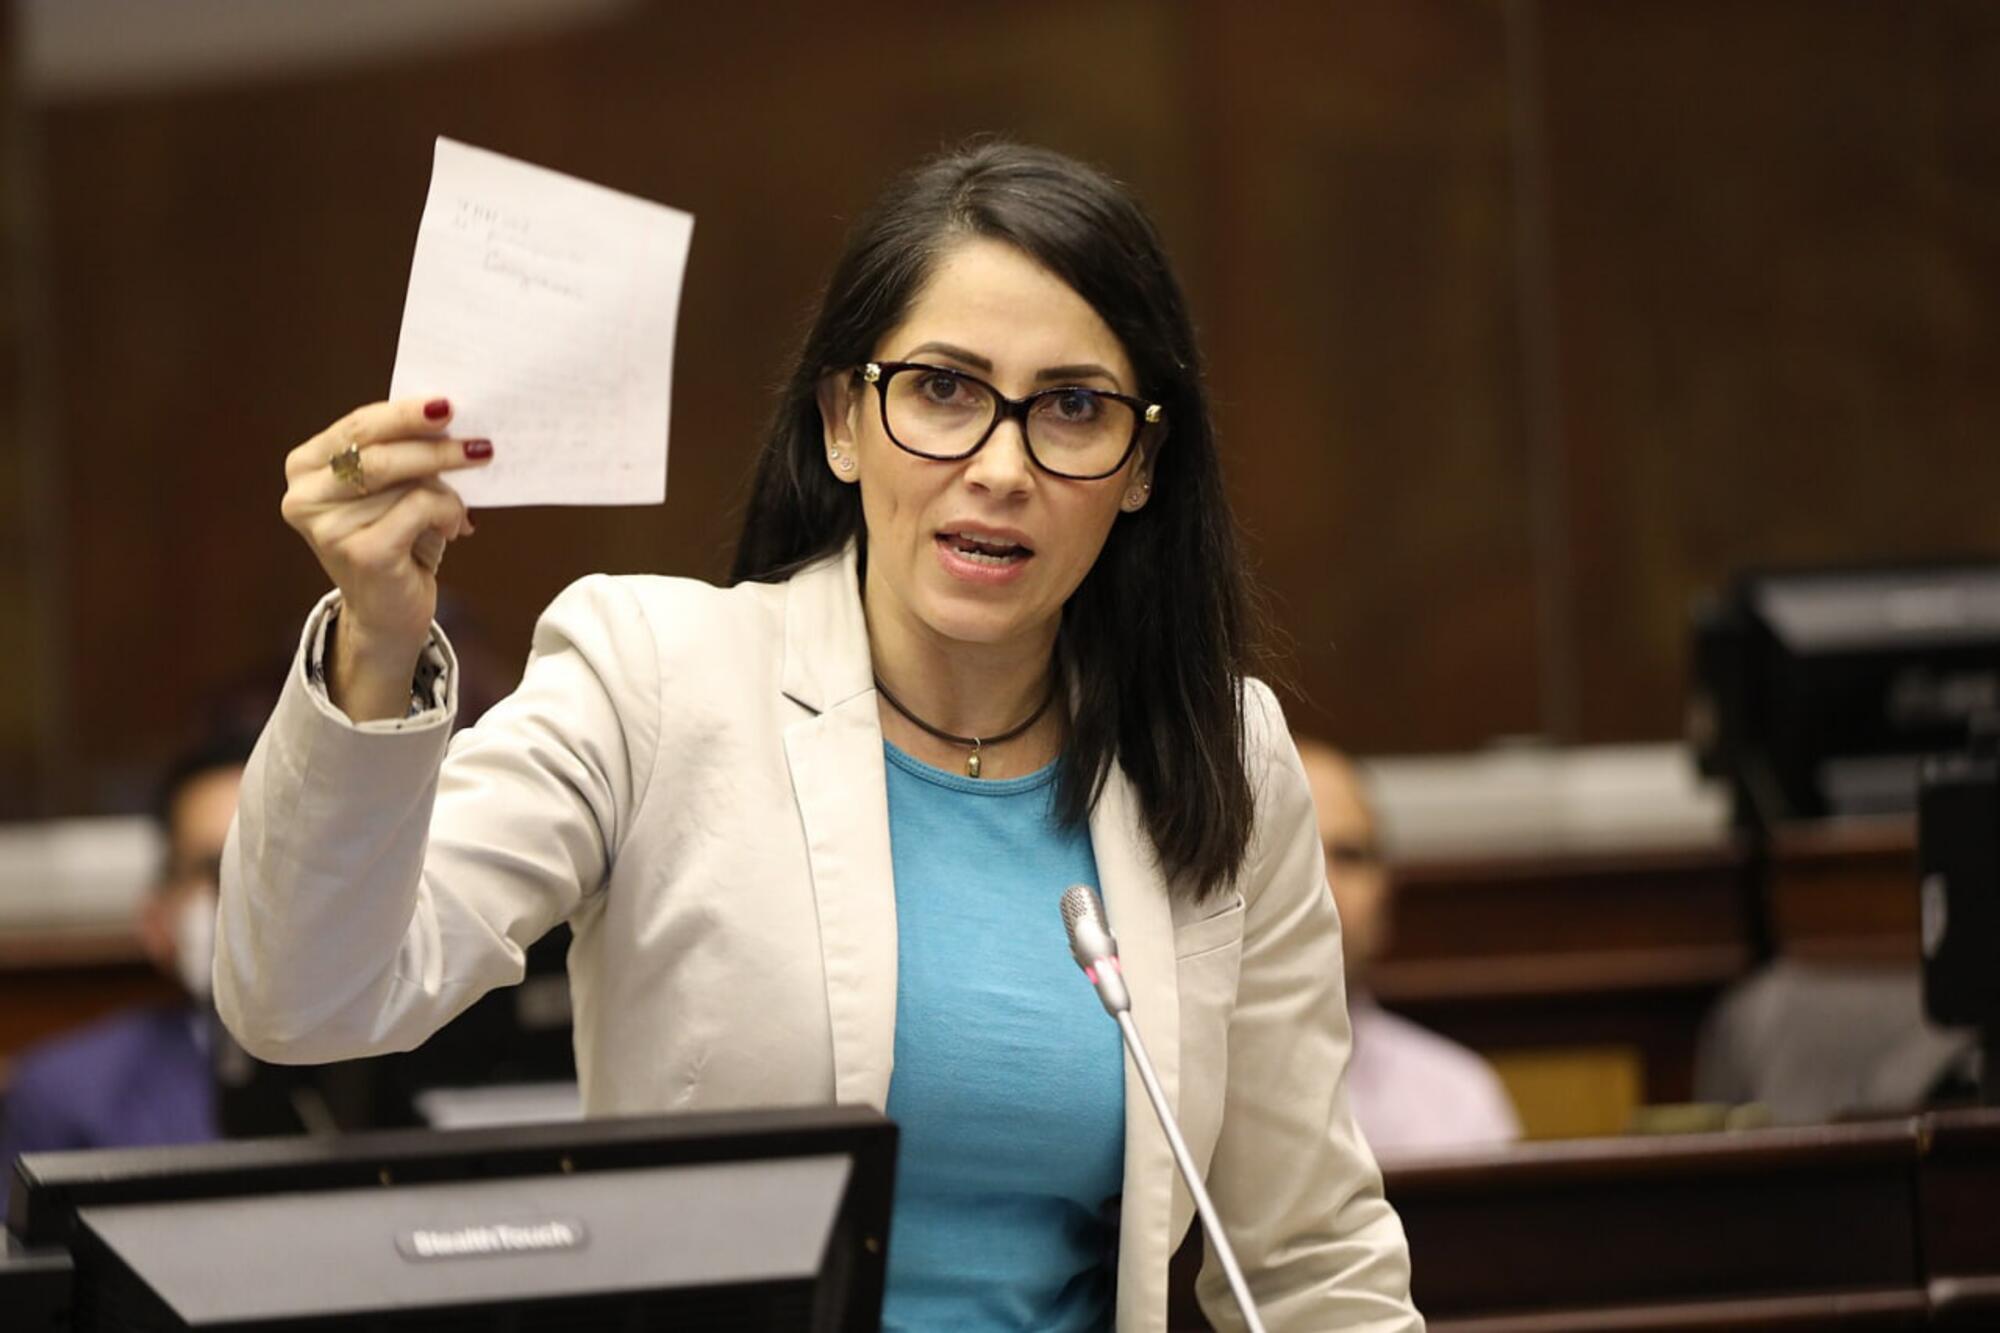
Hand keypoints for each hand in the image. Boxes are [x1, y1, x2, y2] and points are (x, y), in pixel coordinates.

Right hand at [281, 397, 491, 719]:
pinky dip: (447, 513)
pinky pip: (420, 508)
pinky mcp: (361, 552)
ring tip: (457, 511)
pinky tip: (454, 528)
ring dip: (447, 492)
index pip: (357, 426)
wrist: (387, 614)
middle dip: (434, 443)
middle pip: (378, 450)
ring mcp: (329, 527)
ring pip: (407, 482)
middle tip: (480, 444)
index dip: (402, 413)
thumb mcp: (394, 490)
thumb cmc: (395, 542)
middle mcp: (305, 496)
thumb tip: (448, 417)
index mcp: (305, 468)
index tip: (446, 403)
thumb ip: (404, 453)